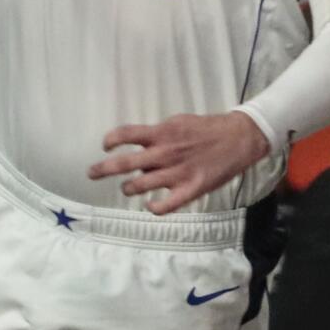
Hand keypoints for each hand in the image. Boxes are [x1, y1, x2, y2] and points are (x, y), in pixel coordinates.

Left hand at [88, 111, 271, 213]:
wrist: (239, 138)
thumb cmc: (207, 129)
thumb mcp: (180, 122)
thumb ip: (159, 134)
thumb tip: (140, 144)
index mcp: (163, 132)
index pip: (128, 134)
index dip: (112, 139)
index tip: (105, 145)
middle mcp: (165, 152)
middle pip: (126, 162)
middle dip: (105, 168)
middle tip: (91, 173)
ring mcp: (177, 172)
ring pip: (141, 185)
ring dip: (129, 188)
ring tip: (126, 188)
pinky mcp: (191, 188)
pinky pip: (167, 205)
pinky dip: (154, 207)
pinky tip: (150, 206)